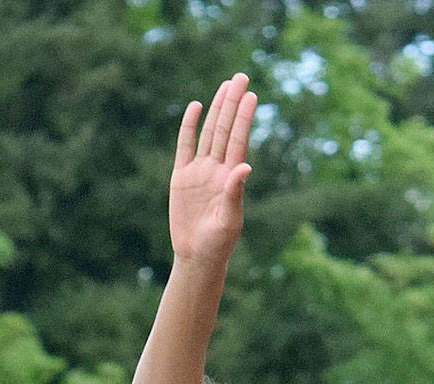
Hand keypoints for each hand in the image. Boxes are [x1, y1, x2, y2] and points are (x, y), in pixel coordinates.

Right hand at [169, 74, 256, 264]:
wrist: (197, 256)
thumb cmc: (218, 243)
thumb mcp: (230, 220)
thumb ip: (236, 192)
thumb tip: (244, 165)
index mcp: (231, 178)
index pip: (238, 141)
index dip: (244, 118)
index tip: (251, 95)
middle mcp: (217, 169)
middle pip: (225, 129)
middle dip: (232, 103)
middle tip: (241, 77)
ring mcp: (199, 171)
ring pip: (209, 133)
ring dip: (217, 109)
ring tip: (225, 85)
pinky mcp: (182, 177)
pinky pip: (185, 146)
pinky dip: (190, 127)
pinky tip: (196, 107)